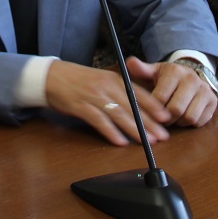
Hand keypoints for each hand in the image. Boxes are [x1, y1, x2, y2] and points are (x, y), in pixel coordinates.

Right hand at [44, 60, 170, 146]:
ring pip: (119, 114)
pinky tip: (120, 142)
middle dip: (149, 122)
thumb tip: (138, 108)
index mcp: (114, 79)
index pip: (139, 93)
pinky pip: (99, 121)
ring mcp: (94, 96)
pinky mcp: (81, 106)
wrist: (51, 77)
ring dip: (135, 129)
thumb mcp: (102, 80)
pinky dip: (110, 132)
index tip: (166, 118)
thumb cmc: (78, 80)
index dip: (154, 106)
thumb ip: (119, 91)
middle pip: (133, 106)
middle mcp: (107, 86)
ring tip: (147, 141)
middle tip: (162, 135)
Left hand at [128, 57, 217, 127]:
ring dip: (179, 122)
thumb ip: (142, 69)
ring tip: (173, 116)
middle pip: (176, 109)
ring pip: (189, 117)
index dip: (154, 109)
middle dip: (166, 118)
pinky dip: (190, 123)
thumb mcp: (155, 71)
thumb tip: (130, 63)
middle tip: (161, 118)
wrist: (193, 75)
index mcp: (175, 72)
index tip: (150, 112)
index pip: (161, 97)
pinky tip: (184, 116)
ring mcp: (205, 91)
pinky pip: (200, 121)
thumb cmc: (169, 77)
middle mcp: (192, 80)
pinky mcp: (213, 102)